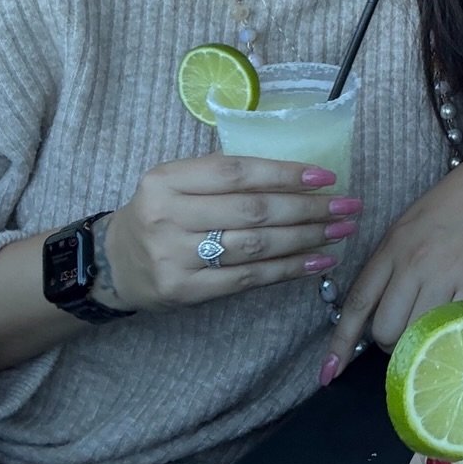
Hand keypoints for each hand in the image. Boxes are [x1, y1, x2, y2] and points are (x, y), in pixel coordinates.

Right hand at [98, 154, 362, 312]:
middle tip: (348, 206)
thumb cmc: (162, 213)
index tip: (325, 176)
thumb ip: (224, 176)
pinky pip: (247, 279)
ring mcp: (174, 256)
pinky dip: (288, 270)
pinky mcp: (185, 290)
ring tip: (340, 231)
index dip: (284, 173)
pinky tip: (317, 261)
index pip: (236, 173)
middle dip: (307, 208)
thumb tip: (299, 175)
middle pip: (252, 211)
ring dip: (306, 238)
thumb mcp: (178, 183)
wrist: (115, 262)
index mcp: (167, 179)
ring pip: (255, 246)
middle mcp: (168, 216)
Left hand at [319, 141, 462, 380]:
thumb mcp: (411, 225)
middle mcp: (413, 264)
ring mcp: (445, 276)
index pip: (357, 304)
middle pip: (385, 330)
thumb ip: (393, 263)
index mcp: (392, 247)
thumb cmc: (457, 203)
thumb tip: (379, 306)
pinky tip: (458, 332)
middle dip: (392, 343)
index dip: (340, 343)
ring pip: (416, 336)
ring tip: (435, 332)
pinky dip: (451, 339)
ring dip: (421, 346)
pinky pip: (453, 331)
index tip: (327, 372)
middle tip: (409, 333)